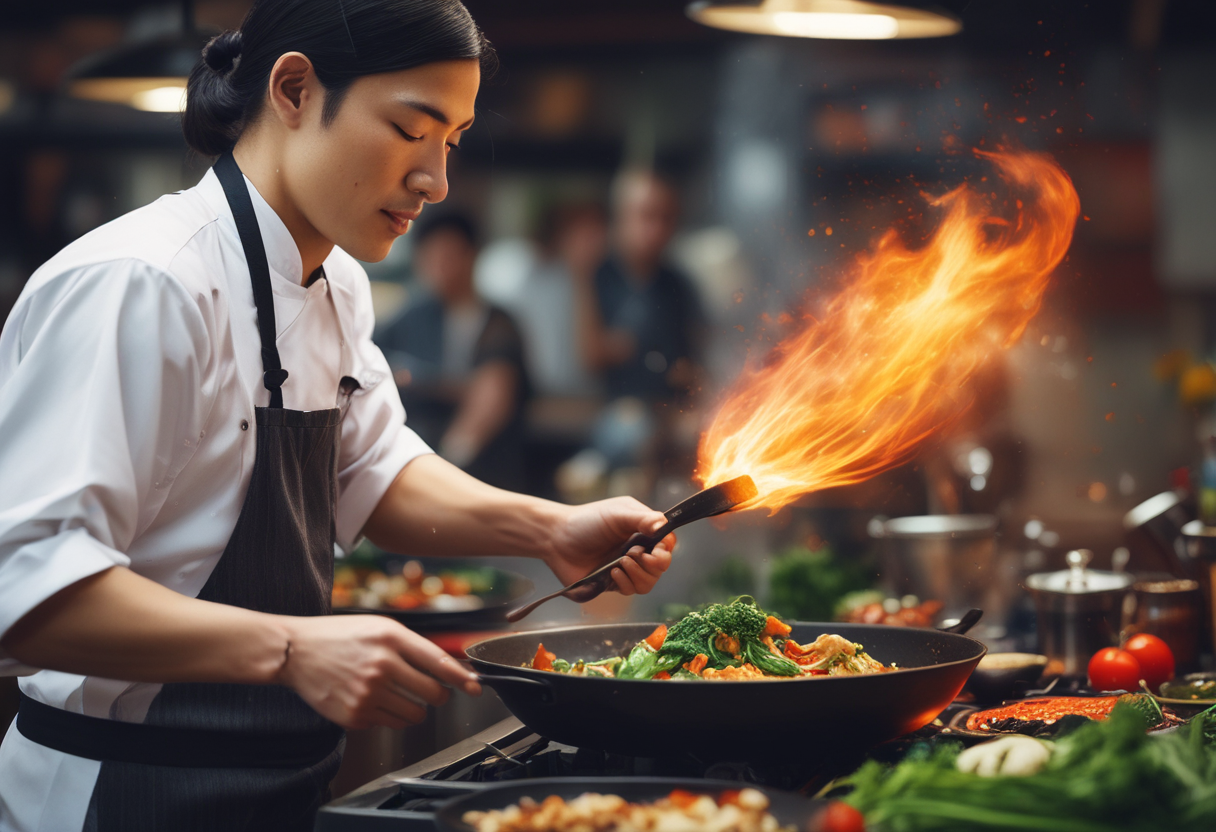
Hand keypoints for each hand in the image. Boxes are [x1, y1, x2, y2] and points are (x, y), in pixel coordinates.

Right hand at [277, 614, 480, 729]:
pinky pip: (390, 724)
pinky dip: (390, 716)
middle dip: (438, 695)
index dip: (462, 678)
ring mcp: (367, 692)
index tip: (475, 687)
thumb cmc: (341, 636)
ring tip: (398, 694)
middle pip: (433, 694)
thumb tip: (446, 666)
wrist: (296, 651)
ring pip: (415, 715)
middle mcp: (381, 665)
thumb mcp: (380, 627)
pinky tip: (374, 699)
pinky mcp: (354, 715)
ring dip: (416, 709)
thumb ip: (413, 645)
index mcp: (390, 637)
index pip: (438, 662)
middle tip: (431, 691)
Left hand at [546, 497, 673, 595]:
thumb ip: (643, 519)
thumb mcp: (617, 514)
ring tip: (622, 562)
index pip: (667, 543)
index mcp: (642, 530)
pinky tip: (613, 572)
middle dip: (653, 562)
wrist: (556, 539)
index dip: (666, 548)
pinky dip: (626, 582)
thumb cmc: (586, 521)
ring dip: (639, 574)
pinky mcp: (614, 583)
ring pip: (649, 582)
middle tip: (634, 553)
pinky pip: (631, 590)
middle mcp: (638, 549)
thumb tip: (665, 526)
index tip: (658, 548)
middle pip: (662, 565)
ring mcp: (627, 568)